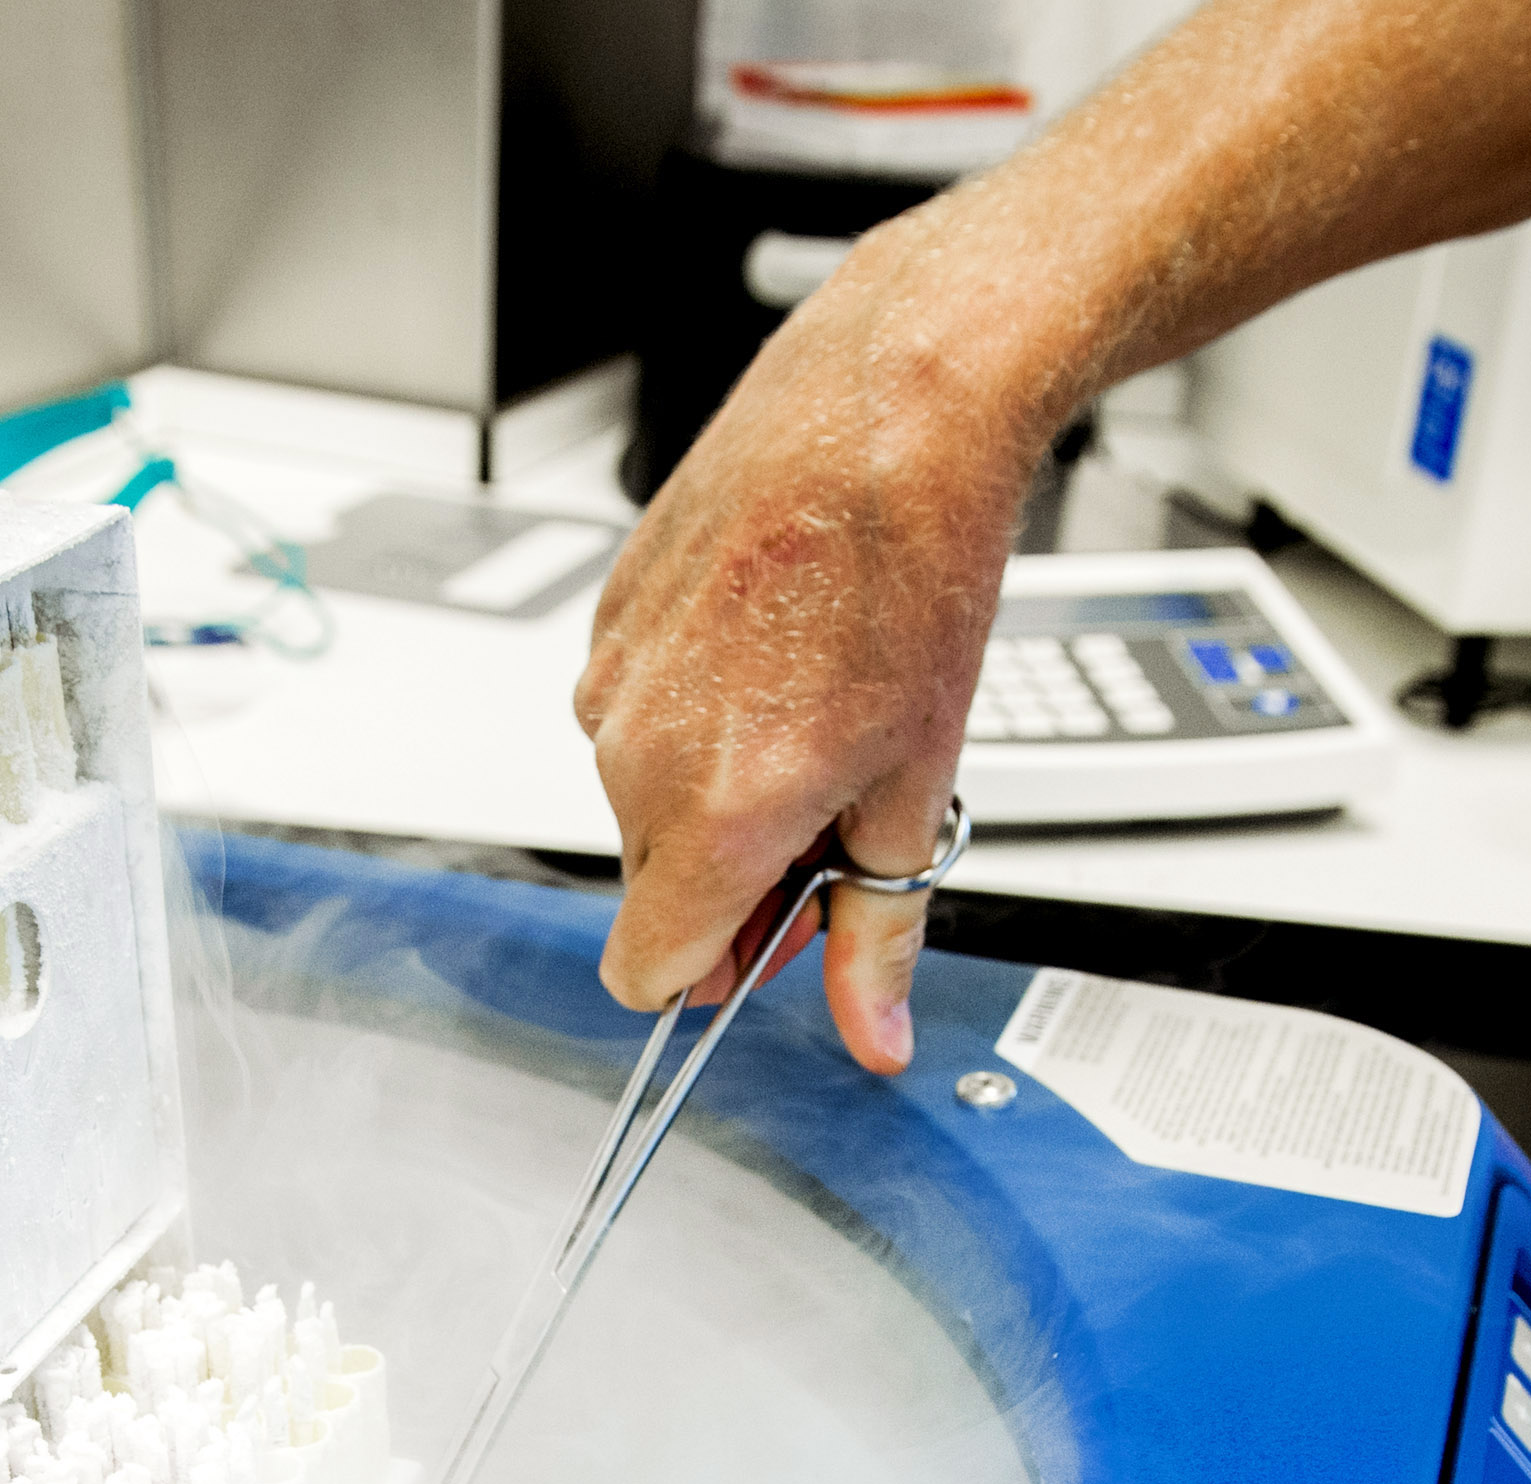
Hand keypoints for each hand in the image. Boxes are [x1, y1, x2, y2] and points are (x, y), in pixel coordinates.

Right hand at [569, 0, 1530, 1068]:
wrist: (892, 406)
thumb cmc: (916, 567)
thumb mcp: (920, 784)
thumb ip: (879, 931)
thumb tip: (873, 1030)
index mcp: (714, 813)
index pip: (646, 975)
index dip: (722, 970)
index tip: (780, 934)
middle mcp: (638, 750)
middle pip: (658, 882)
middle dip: (738, 870)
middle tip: (840, 800)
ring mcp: (616, 674)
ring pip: (647, 794)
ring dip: (721, 782)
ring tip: (820, 701)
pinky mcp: (610, 611)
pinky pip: (638, 708)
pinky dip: (702, 705)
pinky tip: (782, 646)